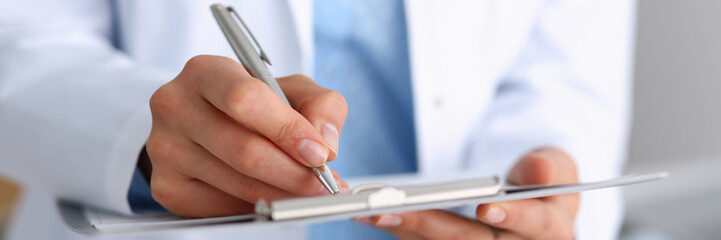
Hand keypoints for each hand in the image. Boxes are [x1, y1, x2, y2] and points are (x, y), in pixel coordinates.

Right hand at [146, 55, 348, 216]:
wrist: (203, 123)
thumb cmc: (252, 104)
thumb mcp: (290, 89)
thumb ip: (319, 104)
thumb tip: (325, 142)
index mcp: (205, 72)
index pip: (245, 99)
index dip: (288, 130)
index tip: (320, 154)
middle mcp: (176, 106)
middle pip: (244, 150)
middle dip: (294, 173)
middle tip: (323, 183)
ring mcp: (165, 148)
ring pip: (237, 183)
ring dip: (283, 194)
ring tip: (309, 193)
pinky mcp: (167, 185)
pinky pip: (222, 206)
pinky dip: (258, 206)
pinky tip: (274, 197)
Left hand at [361, 147, 578, 239]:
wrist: (531, 201)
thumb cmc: (543, 182)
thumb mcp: (554, 166)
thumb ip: (548, 167)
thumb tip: (541, 170)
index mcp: (550, 230)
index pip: (534, 226)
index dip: (514, 217)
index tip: (487, 207)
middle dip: (430, 225)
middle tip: (393, 208)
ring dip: (404, 229)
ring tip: (369, 211)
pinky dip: (399, 228)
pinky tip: (372, 216)